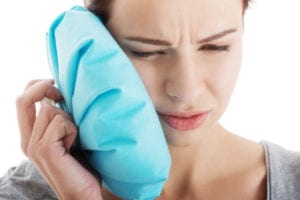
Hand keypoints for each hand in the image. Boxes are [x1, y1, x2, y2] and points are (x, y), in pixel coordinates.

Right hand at [16, 79, 102, 199]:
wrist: (84, 192)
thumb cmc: (80, 164)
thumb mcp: (67, 137)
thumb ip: (59, 120)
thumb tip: (61, 96)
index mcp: (30, 136)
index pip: (22, 100)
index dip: (36, 86)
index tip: (56, 87)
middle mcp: (27, 140)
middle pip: (24, 99)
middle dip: (45, 88)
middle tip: (63, 96)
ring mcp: (34, 146)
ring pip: (49, 109)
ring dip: (68, 117)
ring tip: (75, 136)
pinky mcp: (45, 150)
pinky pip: (60, 122)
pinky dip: (73, 128)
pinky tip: (76, 143)